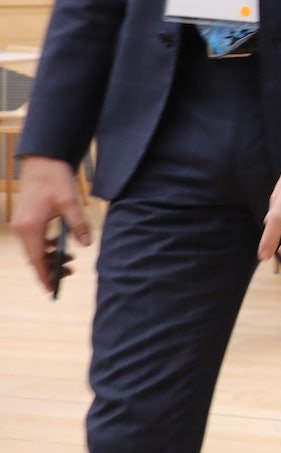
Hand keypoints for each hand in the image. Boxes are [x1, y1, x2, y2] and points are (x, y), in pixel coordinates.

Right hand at [10, 156, 91, 290]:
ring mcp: (22, 224)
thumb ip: (78, 225)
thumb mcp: (70, 202)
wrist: (42, 162)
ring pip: (34, 249)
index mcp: (30, 228)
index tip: (52, 290)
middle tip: (70, 270)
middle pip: (34, 257)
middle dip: (50, 267)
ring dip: (49, 257)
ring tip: (69, 259)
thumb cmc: (56, 179)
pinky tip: (59, 244)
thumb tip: (87, 245)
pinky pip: (34, 240)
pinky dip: (45, 246)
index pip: (37, 259)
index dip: (45, 276)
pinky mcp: (25, 219)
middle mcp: (22, 228)